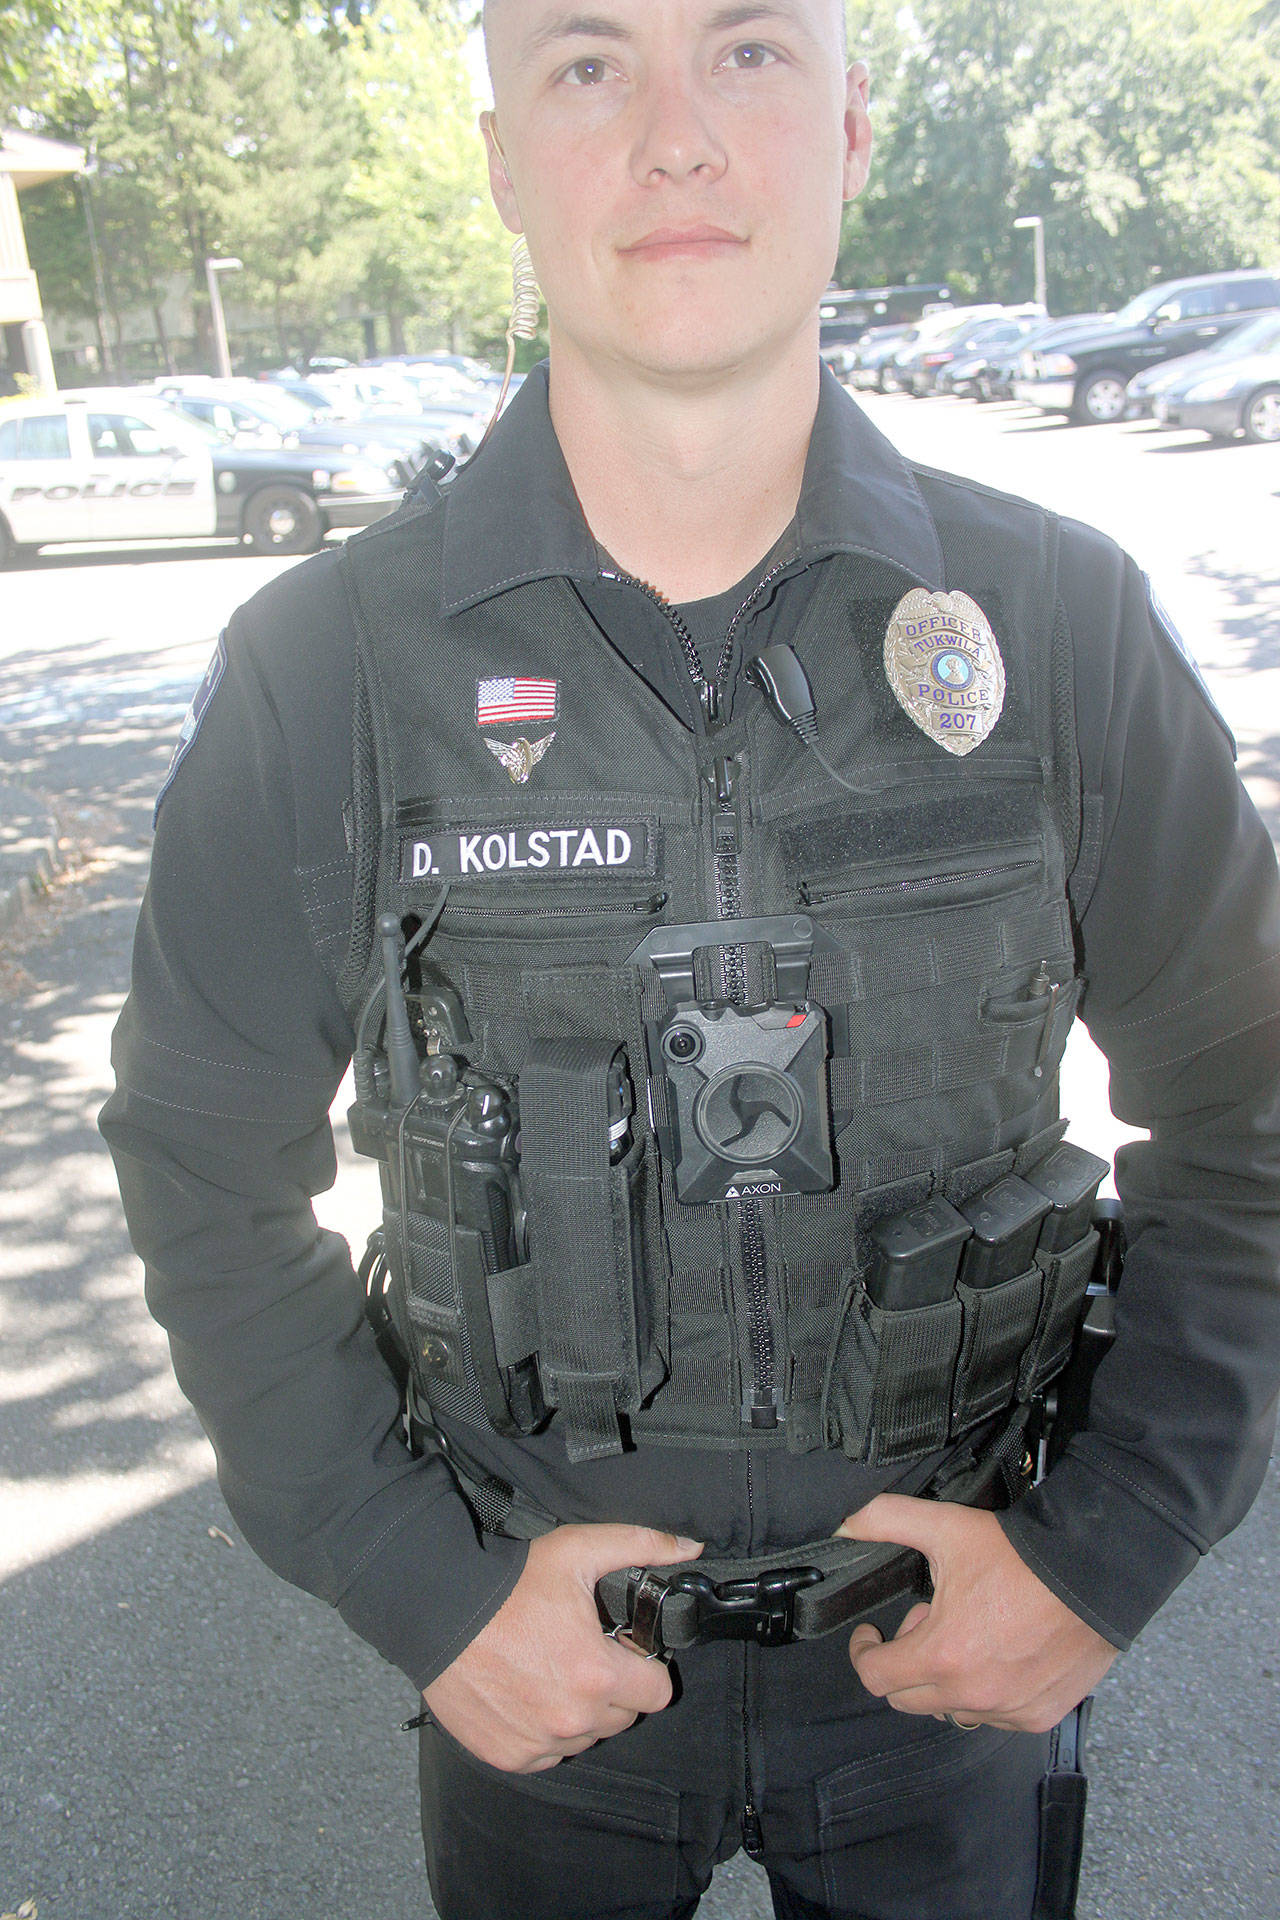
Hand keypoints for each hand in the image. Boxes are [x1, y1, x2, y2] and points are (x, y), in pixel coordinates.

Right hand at [422, 1523, 701, 1773]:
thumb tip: (690, 1546)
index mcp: (597, 1676)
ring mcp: (539, 1743)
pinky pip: (547, 1754)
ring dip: (578, 1712)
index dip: (644, 1667)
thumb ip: (641, 1545)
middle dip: (611, 1688)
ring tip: (550, 1671)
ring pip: (585, 1737)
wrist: (437, 1613)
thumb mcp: (577, 1550)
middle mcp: (571, 1719)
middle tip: (581, 1653)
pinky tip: (526, 1693)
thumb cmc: (507, 1584)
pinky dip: (543, 1731)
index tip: (622, 1649)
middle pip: (622, 1717)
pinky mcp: (509, 1756)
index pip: (657, 1694)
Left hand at [837, 1495, 1116, 1733]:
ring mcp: (1008, 1710)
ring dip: (945, 1679)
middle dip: (906, 1660)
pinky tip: (995, 1654)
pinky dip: (984, 1692)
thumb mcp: (946, 1526)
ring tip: (965, 1634)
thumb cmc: (1021, 1555)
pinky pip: (993, 1716)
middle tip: (926, 1622)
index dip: (864, 1652)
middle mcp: (973, 1694)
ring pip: (951, 1710)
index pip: (876, 1677)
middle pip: (908, 1699)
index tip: (870, 1634)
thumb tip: (845, 1525)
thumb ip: (886, 1520)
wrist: (1093, 1572)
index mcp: (943, 1655)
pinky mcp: (1038, 1715)